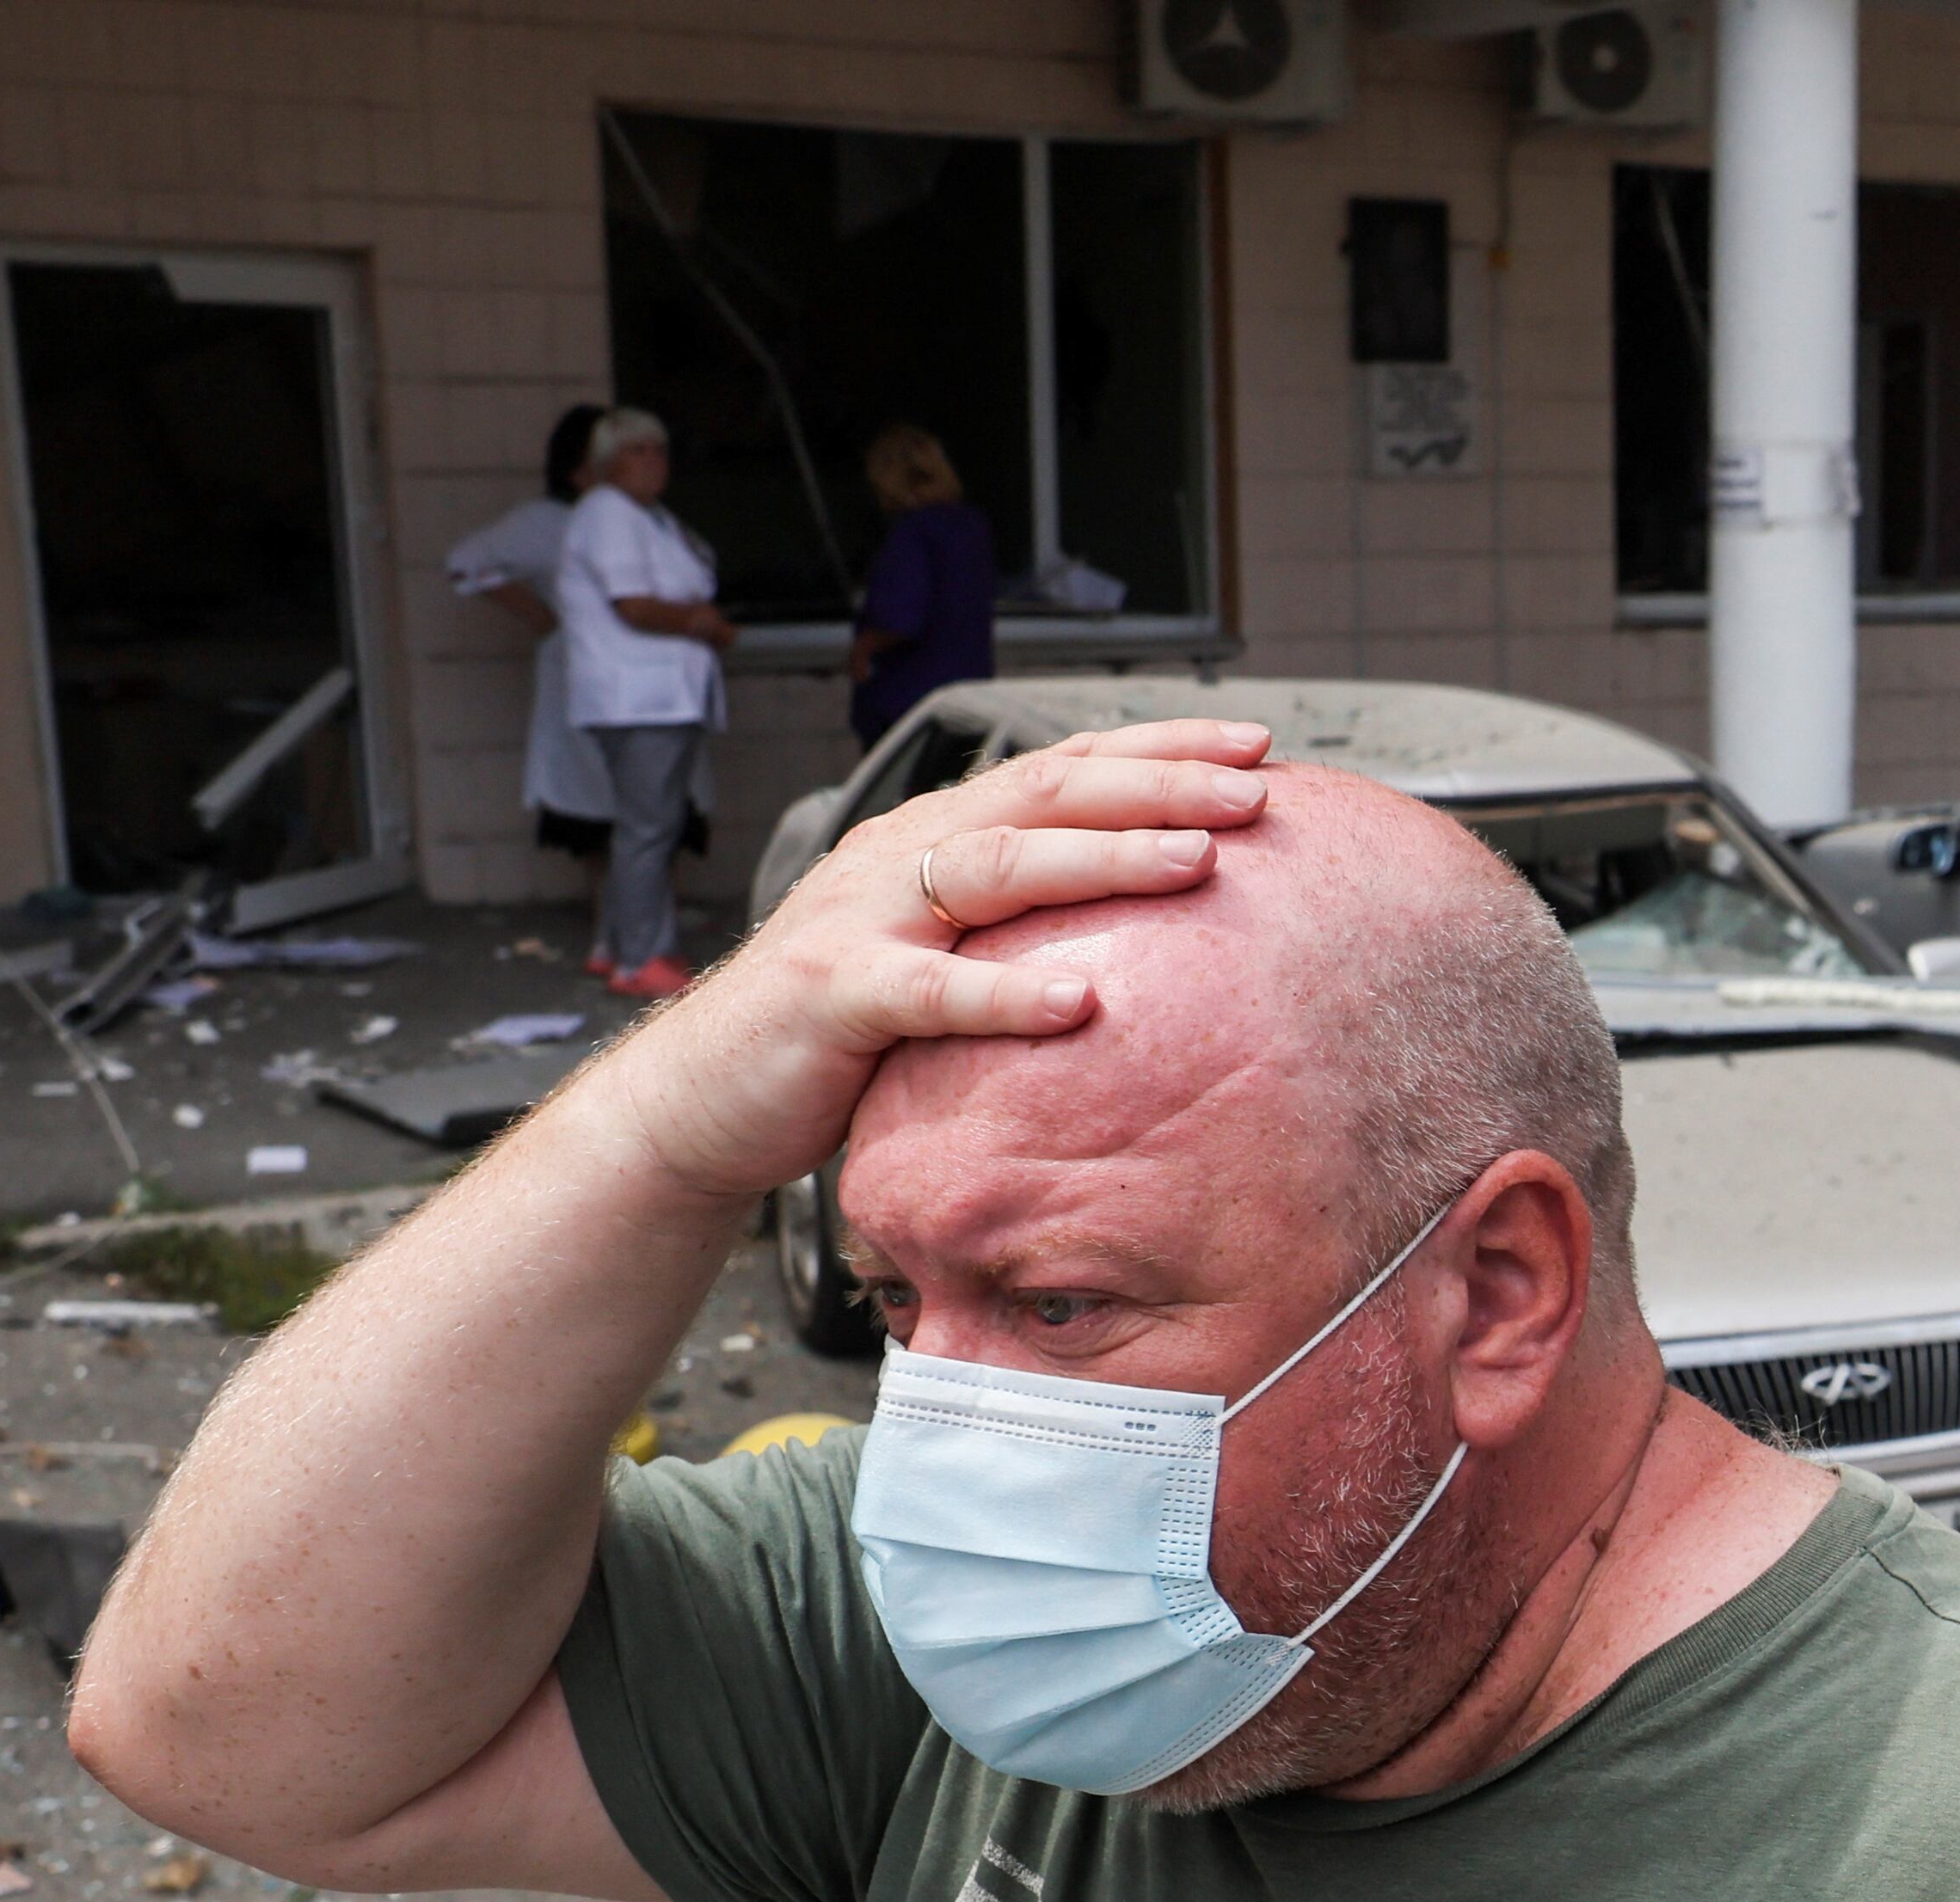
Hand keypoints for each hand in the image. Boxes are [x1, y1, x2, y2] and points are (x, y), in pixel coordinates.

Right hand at [590, 718, 1272, 1201]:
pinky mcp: (834, 995)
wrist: (702, 1096)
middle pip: (1047, 795)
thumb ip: (1018, 933)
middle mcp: (905, 856)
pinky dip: (1006, 994)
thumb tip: (1150, 943)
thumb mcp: (942, 962)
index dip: (1159, 751)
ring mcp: (864, 918)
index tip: (1257, 748)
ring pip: (998, 867)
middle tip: (1257, 785)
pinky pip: (929, 991)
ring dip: (1105, 858)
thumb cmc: (842, 1037)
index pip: (1064, 771)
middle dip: (1158, 783)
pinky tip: (1082, 1003)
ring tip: (1198, 860)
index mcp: (939, 840)